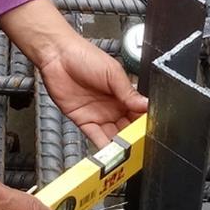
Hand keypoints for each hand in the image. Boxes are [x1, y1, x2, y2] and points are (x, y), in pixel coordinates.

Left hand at [34, 35, 148, 147]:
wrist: (58, 56)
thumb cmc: (84, 56)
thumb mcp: (113, 72)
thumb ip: (128, 92)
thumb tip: (146, 105)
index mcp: (123, 94)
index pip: (138, 114)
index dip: (144, 124)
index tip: (151, 133)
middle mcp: (113, 107)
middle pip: (127, 128)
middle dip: (134, 139)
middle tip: (140, 147)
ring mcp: (98, 115)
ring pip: (113, 136)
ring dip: (120, 146)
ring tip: (127, 153)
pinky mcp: (83, 121)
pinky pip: (95, 137)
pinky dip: (103, 147)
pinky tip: (110, 153)